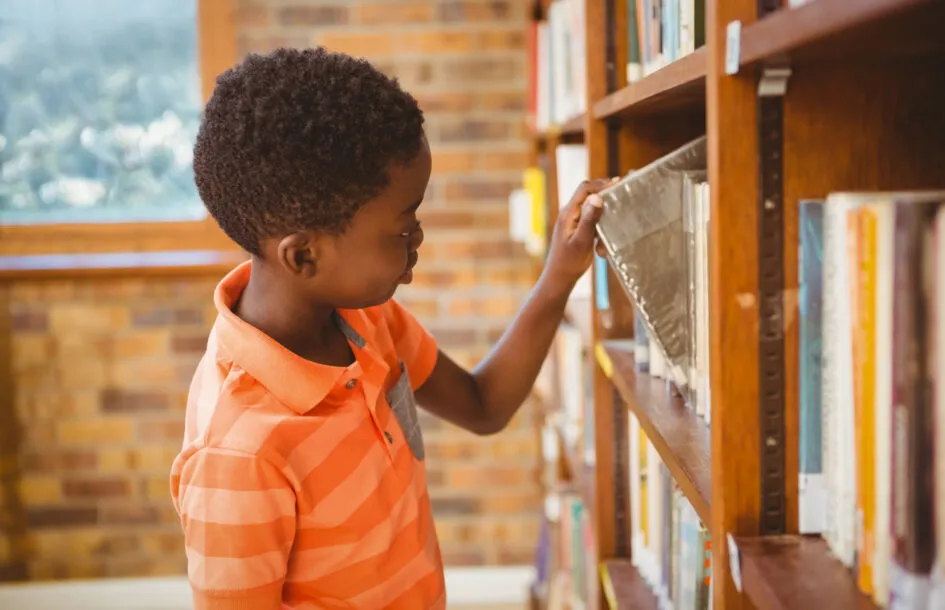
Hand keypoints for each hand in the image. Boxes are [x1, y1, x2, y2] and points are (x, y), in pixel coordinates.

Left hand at [543, 177, 615, 292]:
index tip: (619, 183)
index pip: (584, 189)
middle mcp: (569, 213)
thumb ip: (589, 219)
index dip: (601, 184)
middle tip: (622, 196)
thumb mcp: (581, 241)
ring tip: (614, 226)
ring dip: (604, 218)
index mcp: (568, 213)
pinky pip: (592, 223)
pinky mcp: (577, 230)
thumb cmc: (568, 262)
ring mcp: (573, 221)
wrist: (559, 279)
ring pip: (592, 210)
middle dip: (605, 196)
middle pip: (589, 195)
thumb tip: (596, 197)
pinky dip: (600, 231)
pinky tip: (601, 248)